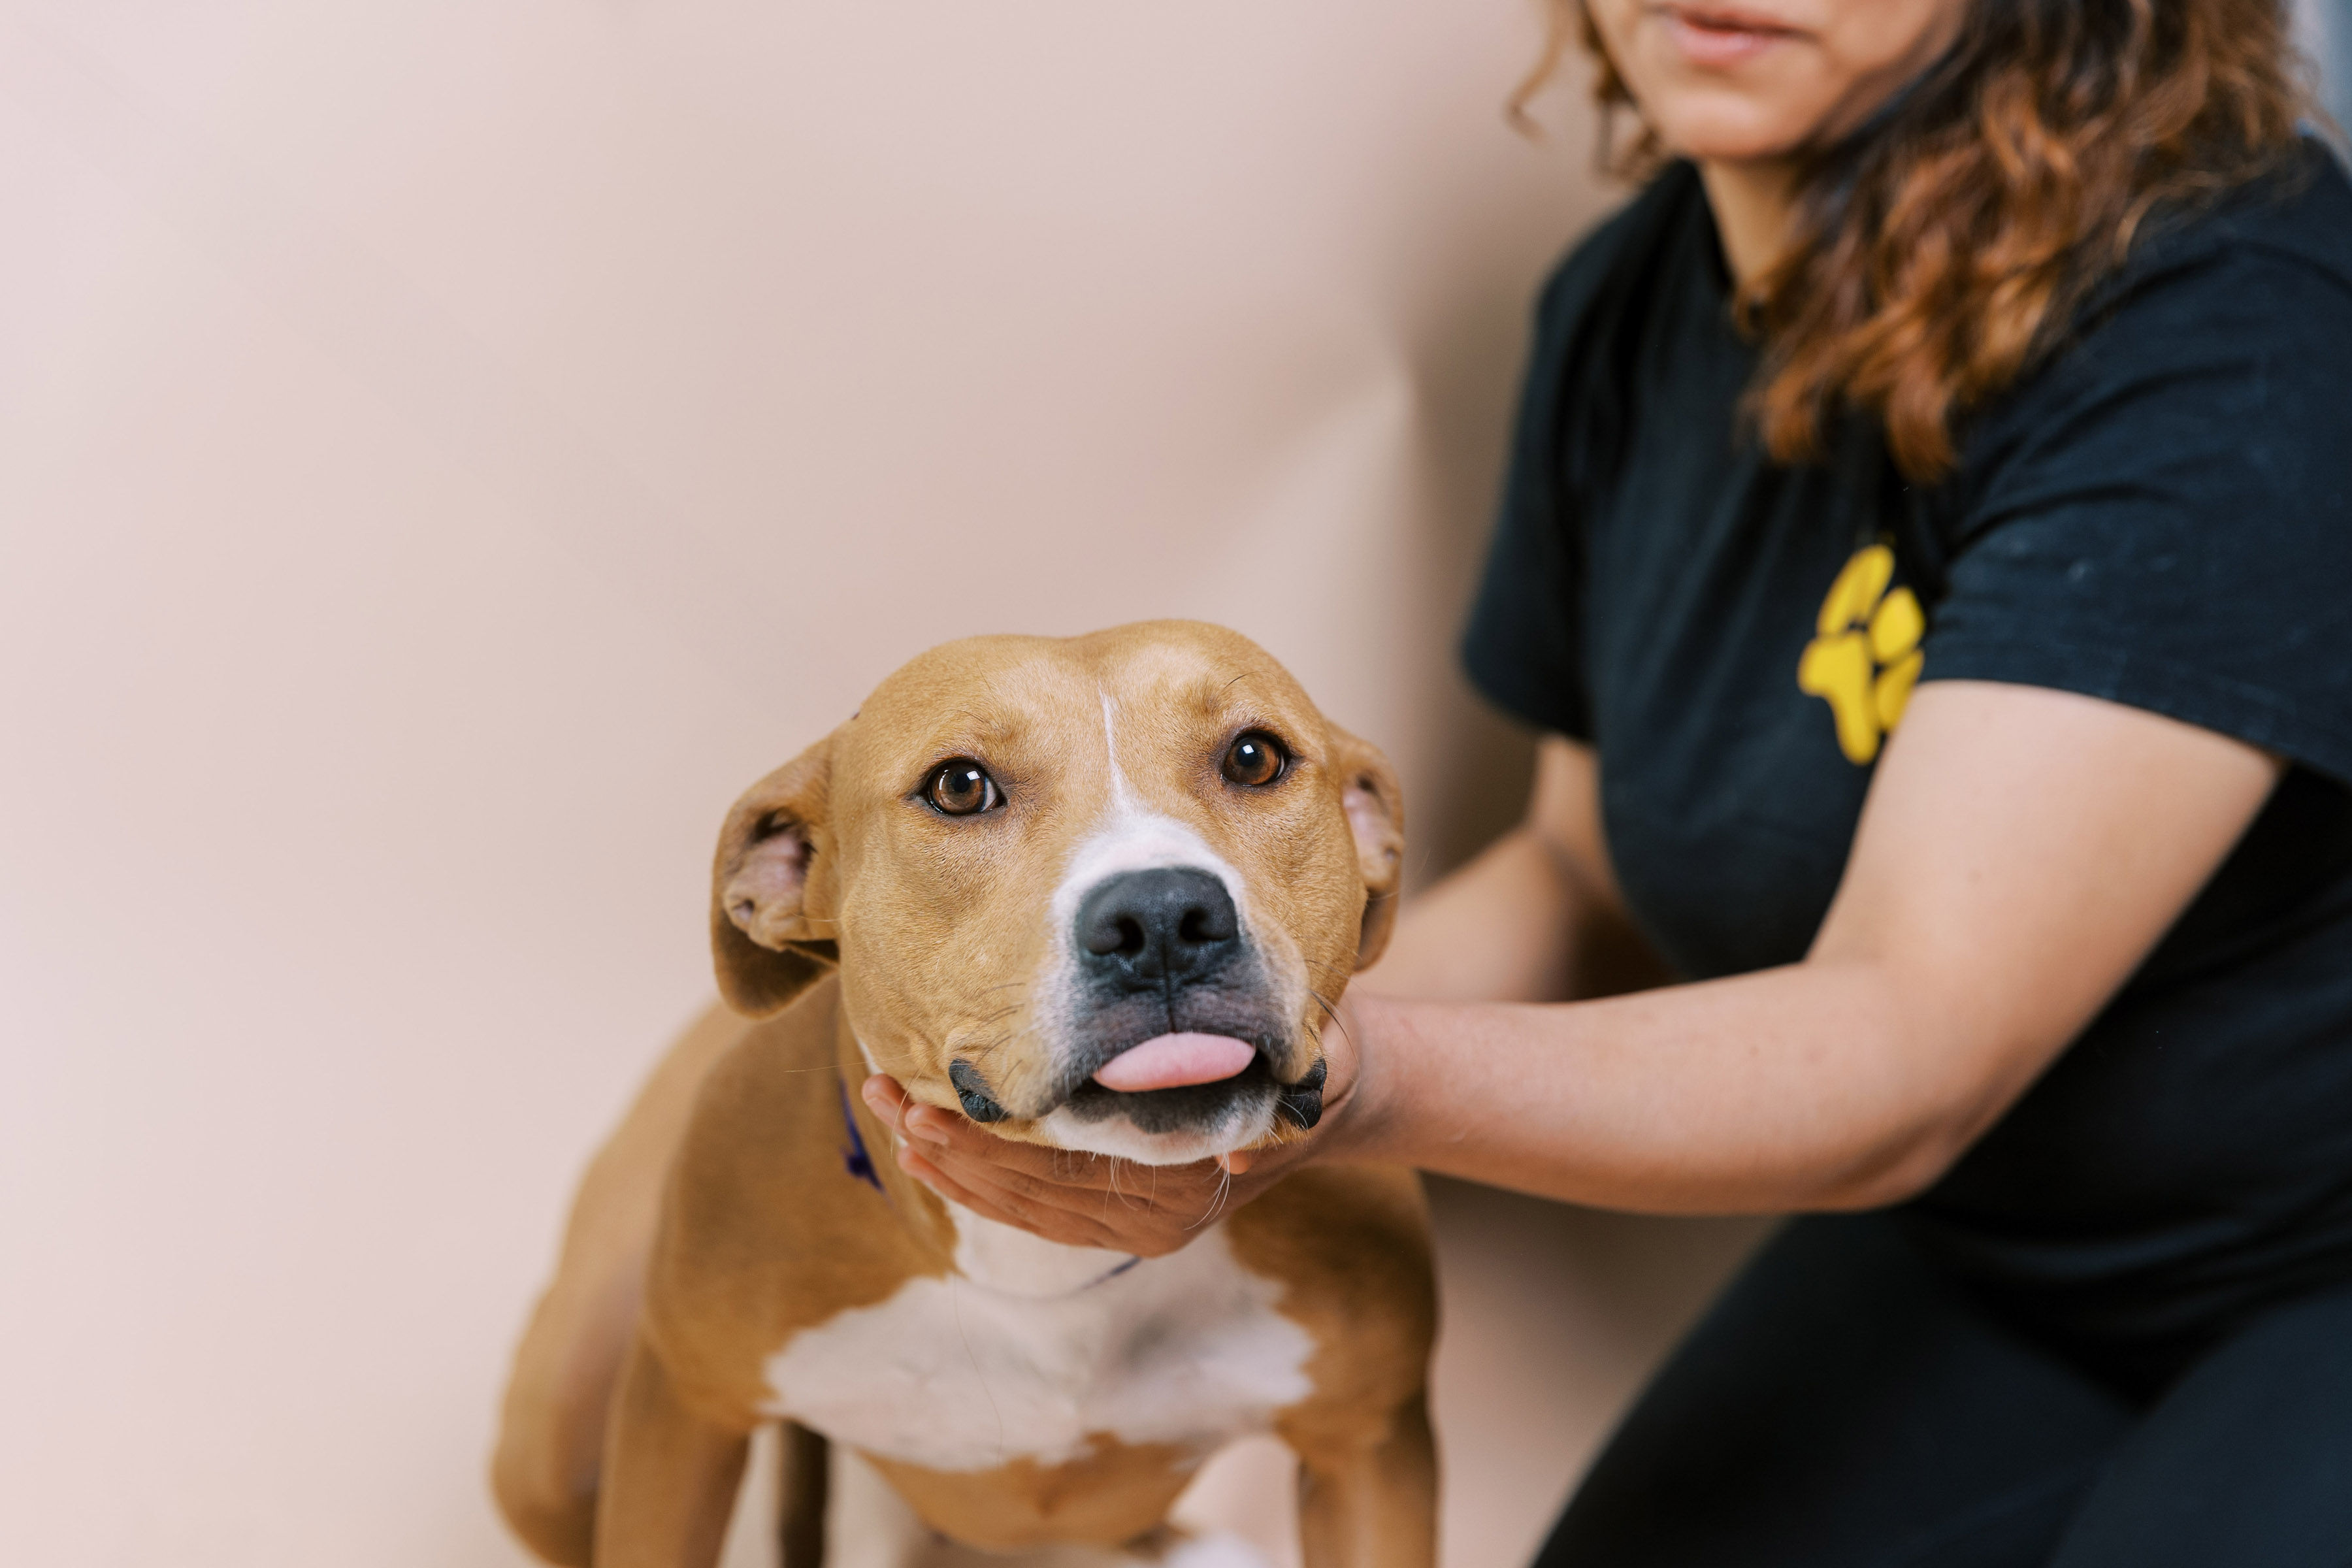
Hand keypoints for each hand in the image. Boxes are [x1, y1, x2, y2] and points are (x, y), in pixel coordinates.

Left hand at [859, 996, 1374, 1255]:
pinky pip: (1032, 1209)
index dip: (992, 1140)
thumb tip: (1240, 1154)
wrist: (1329, 1098)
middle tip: (889, 1098)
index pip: (1065, 1167)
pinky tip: (932, 1152)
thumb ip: (1289, 1102)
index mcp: (1184, 1188)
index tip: (932, 1106)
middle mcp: (1151, 1220)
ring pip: (1020, 1204)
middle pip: (1028, 1188)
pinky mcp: (1118, 1215)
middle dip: (951, 1146)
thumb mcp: (1315, 1070)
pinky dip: (978, 1182)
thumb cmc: (1314, 1063)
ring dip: (952, 1164)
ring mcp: (1131, 1225)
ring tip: (891, 1115)